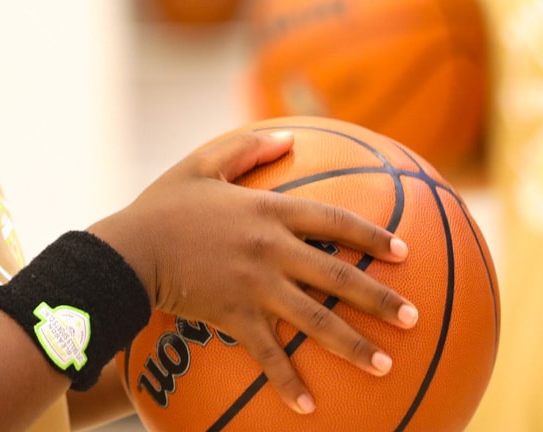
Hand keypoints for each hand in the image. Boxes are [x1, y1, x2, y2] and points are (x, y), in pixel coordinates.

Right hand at [91, 129, 415, 416]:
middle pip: (338, 276)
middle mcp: (270, 249)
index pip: (333, 221)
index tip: (403, 252)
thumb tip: (287, 139)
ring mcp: (255, 285)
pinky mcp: (234, 316)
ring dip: (353, 344)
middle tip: (413, 317)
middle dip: (380, 298)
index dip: (371, 236)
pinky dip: (289, 380)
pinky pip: (268, 354)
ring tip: (385, 365)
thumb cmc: (163, 204)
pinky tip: (308, 406)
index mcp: (267, 209)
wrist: (129, 249)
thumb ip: (245, 149)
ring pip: (315, 319)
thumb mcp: (202, 164)